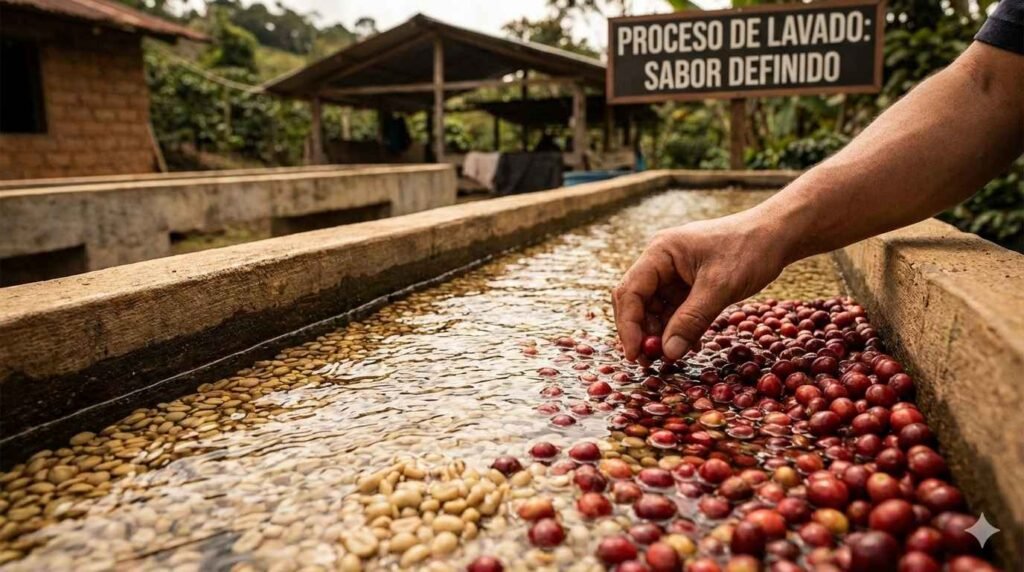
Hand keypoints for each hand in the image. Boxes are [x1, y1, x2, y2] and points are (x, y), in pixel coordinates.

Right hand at [612, 210, 790, 361]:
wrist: (777, 235)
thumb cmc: (749, 250)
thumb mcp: (720, 287)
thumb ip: (691, 320)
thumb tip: (668, 352)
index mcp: (660, 252)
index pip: (630, 291)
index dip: (628, 325)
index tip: (635, 354)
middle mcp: (661, 261)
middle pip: (637, 301)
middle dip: (641, 332)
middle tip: (650, 362)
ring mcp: (674, 272)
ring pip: (655, 309)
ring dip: (661, 334)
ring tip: (672, 356)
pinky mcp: (688, 283)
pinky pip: (675, 310)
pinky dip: (678, 329)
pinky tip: (690, 345)